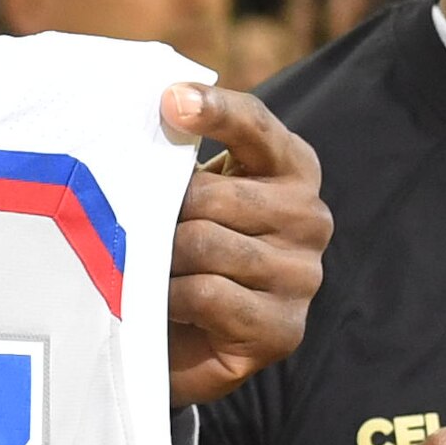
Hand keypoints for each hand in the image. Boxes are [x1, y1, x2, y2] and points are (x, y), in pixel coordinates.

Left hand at [165, 84, 323, 408]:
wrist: (184, 343)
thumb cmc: (183, 253)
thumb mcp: (186, 195)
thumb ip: (180, 158)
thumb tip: (153, 118)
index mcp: (292, 170)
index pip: (255, 126)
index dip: (214, 110)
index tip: (170, 101)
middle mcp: (310, 218)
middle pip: (212, 195)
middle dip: (162, 214)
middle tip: (135, 232)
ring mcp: (303, 276)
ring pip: (204, 244)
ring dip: (162, 260)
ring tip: (150, 270)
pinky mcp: (282, 329)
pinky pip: (207, 294)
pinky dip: (173, 298)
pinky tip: (168, 305)